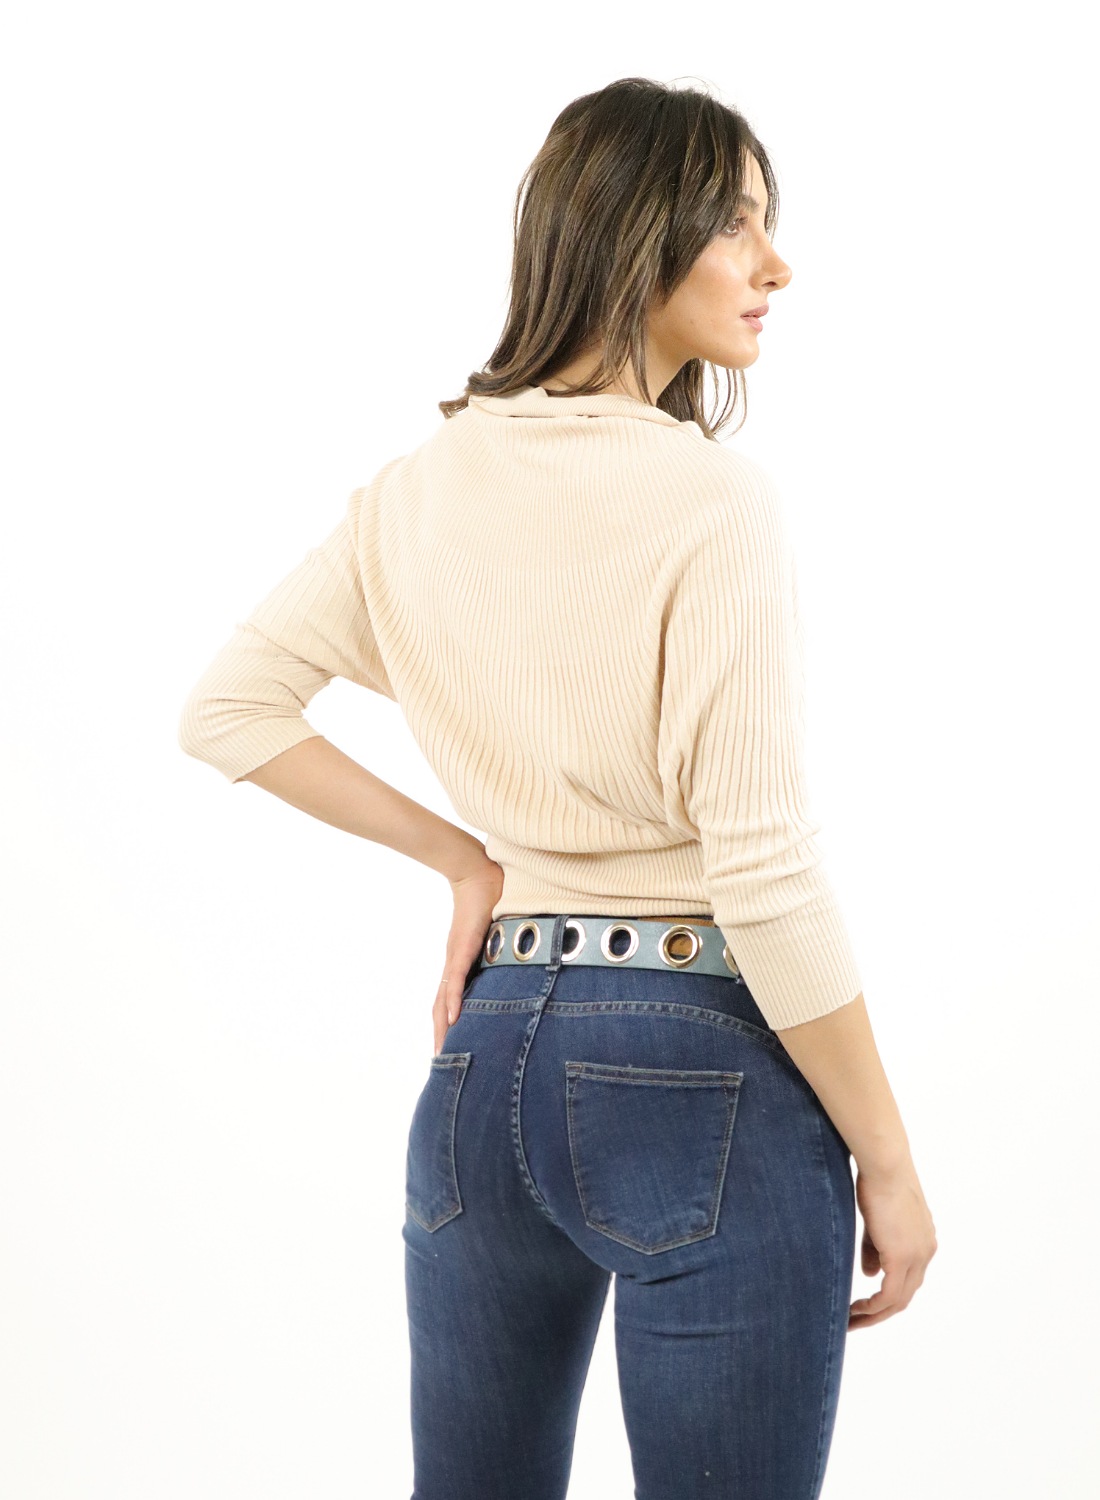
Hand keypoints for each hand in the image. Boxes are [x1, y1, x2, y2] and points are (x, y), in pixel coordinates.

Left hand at [432, 851, 504, 1054]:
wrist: (479, 873)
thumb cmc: (492, 900)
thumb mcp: (502, 935)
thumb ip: (509, 950)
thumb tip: (526, 958)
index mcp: (463, 963)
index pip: (452, 998)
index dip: (449, 1023)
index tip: (451, 1045)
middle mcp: (455, 963)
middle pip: (442, 1006)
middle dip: (441, 1034)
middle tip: (441, 1061)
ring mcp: (457, 956)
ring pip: (444, 998)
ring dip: (442, 1026)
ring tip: (442, 1050)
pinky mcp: (462, 947)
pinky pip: (456, 980)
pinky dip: (453, 1000)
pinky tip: (452, 1019)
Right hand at [848, 1157, 937, 1328]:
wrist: (885, 1165)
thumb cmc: (877, 1180)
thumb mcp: (877, 1221)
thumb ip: (875, 1250)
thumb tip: (870, 1276)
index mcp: (924, 1241)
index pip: (908, 1278)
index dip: (888, 1294)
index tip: (866, 1303)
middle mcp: (925, 1252)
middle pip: (906, 1295)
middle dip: (881, 1312)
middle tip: (857, 1320)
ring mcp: (917, 1256)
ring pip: (898, 1300)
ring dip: (875, 1315)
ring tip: (851, 1320)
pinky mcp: (901, 1257)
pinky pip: (889, 1295)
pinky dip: (873, 1307)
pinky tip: (856, 1309)